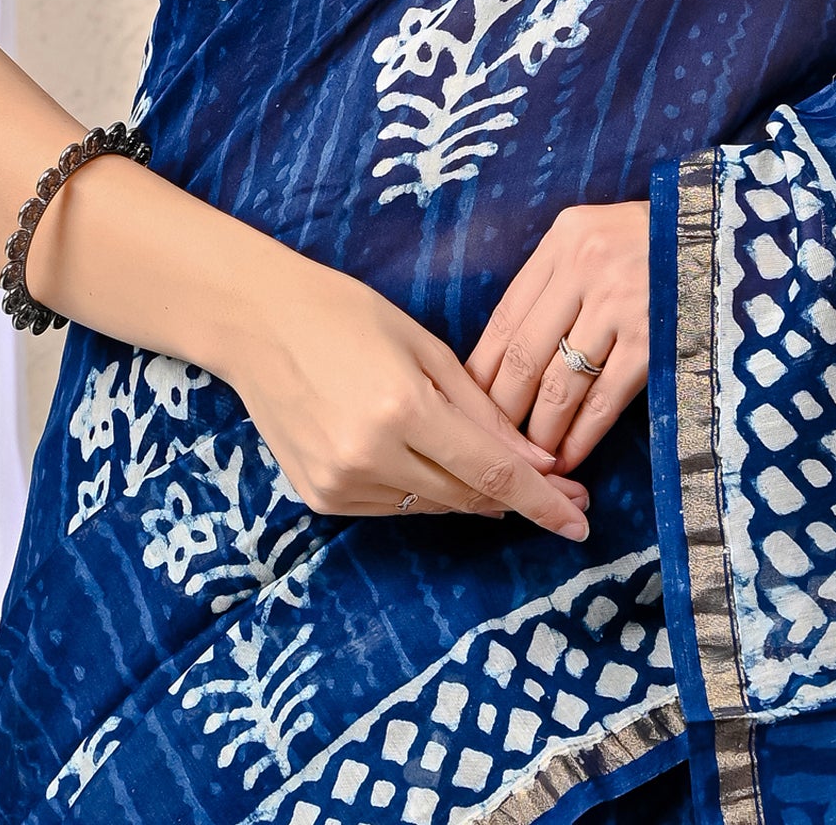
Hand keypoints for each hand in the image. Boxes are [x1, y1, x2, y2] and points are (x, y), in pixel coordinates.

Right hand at [221, 241, 589, 537]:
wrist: (257, 324)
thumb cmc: (346, 315)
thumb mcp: (424, 348)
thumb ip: (481, 410)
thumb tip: (537, 462)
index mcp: (401, 409)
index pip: (489, 471)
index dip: (541, 500)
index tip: (579, 521)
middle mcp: (367, 457)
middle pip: (465, 495)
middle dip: (518, 498)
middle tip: (564, 495)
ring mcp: (338, 484)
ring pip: (430, 505)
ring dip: (471, 494)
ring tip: (506, 477)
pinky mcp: (319, 498)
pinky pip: (392, 505)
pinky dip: (423, 490)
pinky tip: (438, 468)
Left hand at [465, 202, 649, 473]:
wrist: (724, 233)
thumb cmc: (653, 238)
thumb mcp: (595, 236)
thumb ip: (554, 280)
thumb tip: (506, 352)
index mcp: (563, 240)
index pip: (504, 317)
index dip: (482, 371)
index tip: (469, 407)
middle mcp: (586, 268)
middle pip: (524, 355)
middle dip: (503, 411)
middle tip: (493, 445)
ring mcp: (622, 303)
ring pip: (560, 384)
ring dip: (540, 431)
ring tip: (531, 460)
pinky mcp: (655, 337)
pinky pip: (605, 398)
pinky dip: (583, 435)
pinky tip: (570, 456)